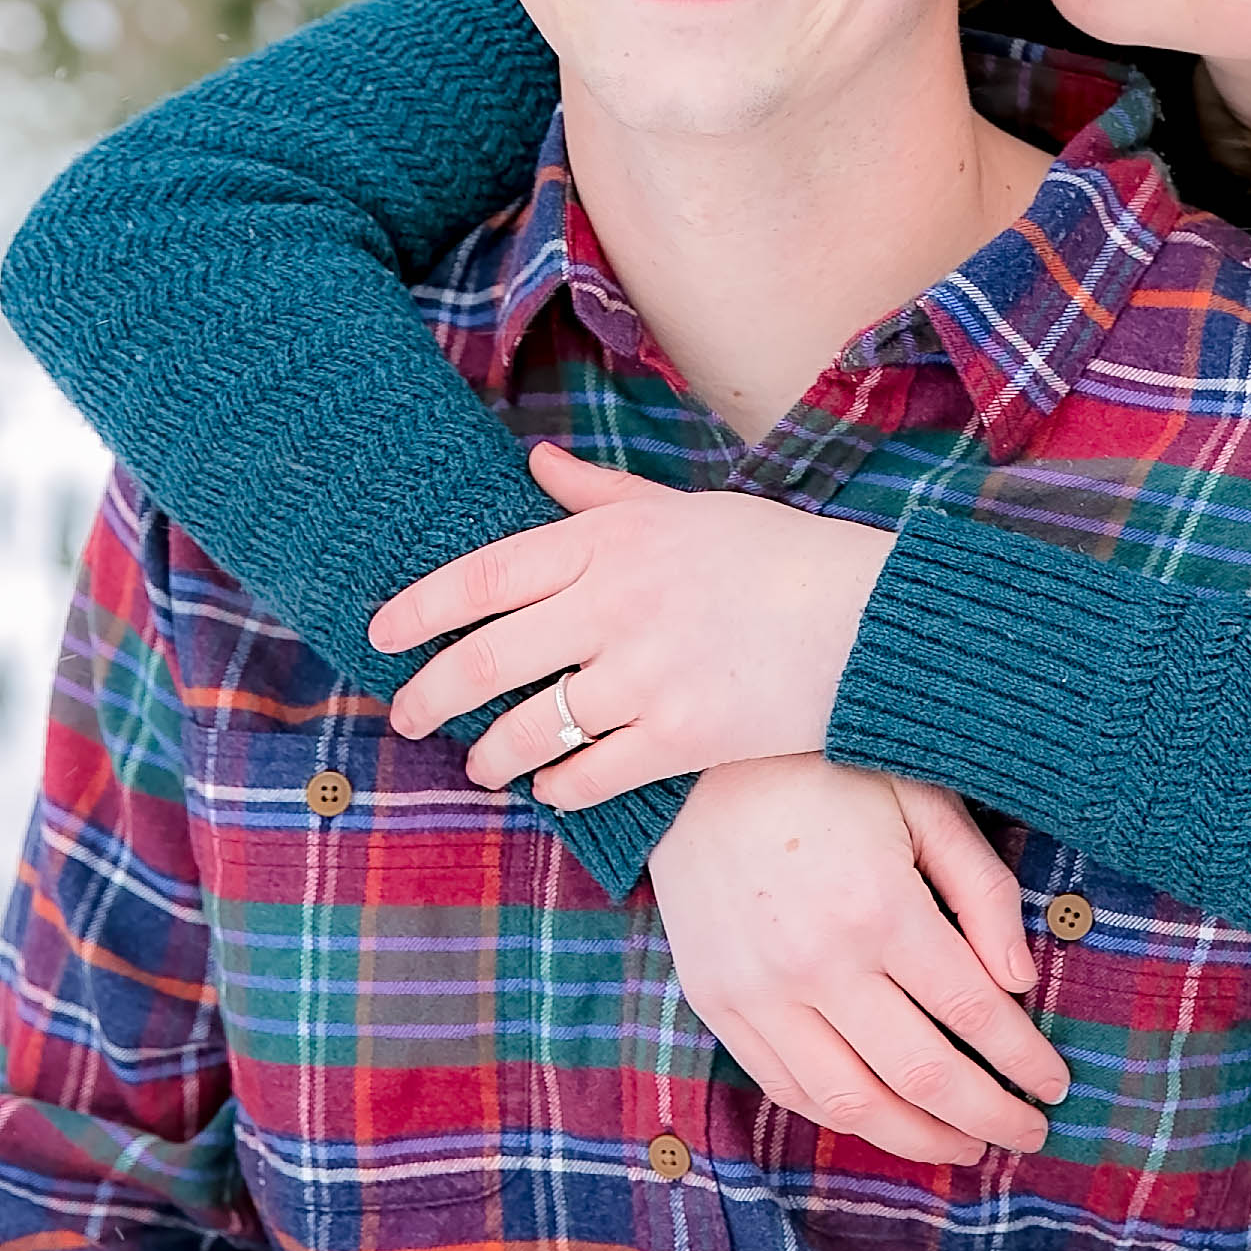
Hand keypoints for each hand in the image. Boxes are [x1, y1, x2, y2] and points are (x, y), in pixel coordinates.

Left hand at [374, 447, 890, 801]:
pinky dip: (558, 787)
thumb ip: (600, 495)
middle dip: (429, 695)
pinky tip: (551, 787)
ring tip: (480, 763)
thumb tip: (535, 464)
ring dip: (489, 753)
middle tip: (408, 716)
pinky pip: (589, 775)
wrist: (869, 620)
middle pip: (485, 660)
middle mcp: (616, 605)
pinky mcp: (681, 737)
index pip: (483, 576)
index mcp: (610, 541)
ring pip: (528, 728)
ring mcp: (646, 675)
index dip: (418, 608)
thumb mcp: (684, 509)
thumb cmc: (776, 556)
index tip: (381, 636)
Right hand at [649, 756, 1069, 1164]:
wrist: (697, 758)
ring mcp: (758, 991)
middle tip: (1029, 1131)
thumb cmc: (827, 771)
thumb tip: (1018, 982)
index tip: (1056, 1083)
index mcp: (879, 906)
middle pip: (924, 1077)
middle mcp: (817, 962)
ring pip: (853, 1104)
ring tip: (966, 1145)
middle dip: (989, 1116)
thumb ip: (980, 891)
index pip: (974, 1013)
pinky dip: (843, 1116)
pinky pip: (786, 1087)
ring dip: (919, 1140)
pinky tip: (886, 1118)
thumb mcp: (924, 803)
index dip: (1024, 1060)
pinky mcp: (716, 1002)